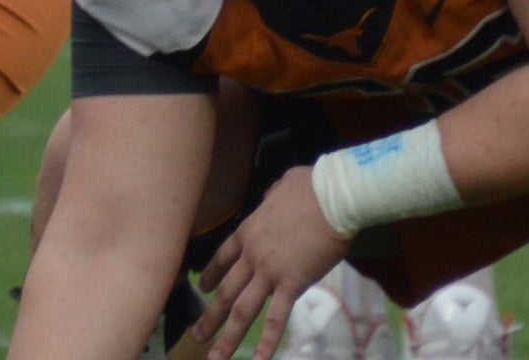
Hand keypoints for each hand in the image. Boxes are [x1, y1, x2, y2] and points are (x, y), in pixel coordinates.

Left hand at [193, 166, 351, 359]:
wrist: (331, 196)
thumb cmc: (311, 186)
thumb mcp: (282, 185)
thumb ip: (272, 197)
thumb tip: (272, 198)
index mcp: (248, 231)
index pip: (222, 258)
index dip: (211, 275)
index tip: (202, 289)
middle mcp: (252, 256)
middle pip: (226, 291)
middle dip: (210, 316)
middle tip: (197, 335)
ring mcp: (269, 272)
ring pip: (242, 310)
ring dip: (227, 336)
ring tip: (215, 357)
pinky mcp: (291, 284)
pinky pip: (277, 318)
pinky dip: (267, 341)